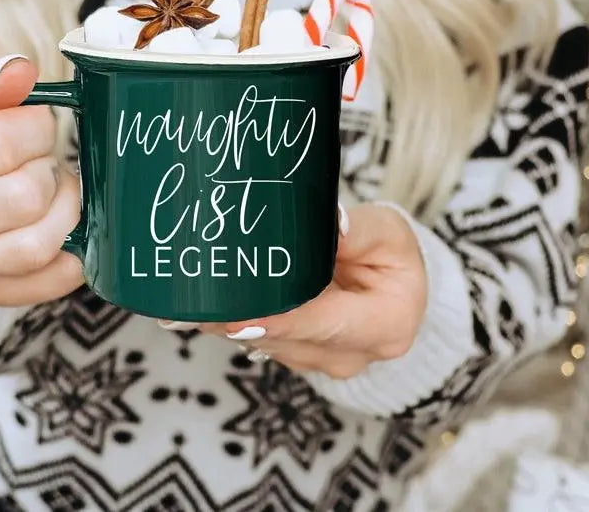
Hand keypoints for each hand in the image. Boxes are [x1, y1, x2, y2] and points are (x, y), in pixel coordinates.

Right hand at [0, 54, 83, 306]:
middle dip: (49, 169)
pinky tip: (68, 229)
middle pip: (24, 195)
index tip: (35, 124)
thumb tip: (20, 70)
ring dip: (65, 210)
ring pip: (38, 244)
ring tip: (57, 191)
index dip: (36, 128)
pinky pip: (49, 281)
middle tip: (44, 160)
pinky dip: (73, 255)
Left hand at [192, 204, 427, 377]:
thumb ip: (362, 230)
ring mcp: (324, 362)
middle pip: (288, 338)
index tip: (238, 315)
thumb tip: (333, 227)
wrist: (394, 286)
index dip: (280, 320)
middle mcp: (353, 355)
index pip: (323, 324)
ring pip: (268, 344)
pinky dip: (235, 323)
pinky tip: (204, 306)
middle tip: (198, 302)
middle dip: (240, 321)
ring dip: (230, 324)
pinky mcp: (299, 356)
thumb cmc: (392, 257)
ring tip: (194, 300)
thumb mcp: (389, 233)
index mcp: (386, 326)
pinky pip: (262, 341)